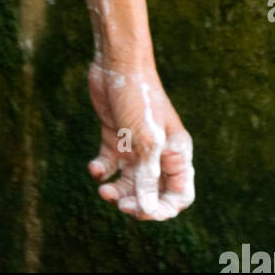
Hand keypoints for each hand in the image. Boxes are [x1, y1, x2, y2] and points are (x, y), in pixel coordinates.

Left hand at [86, 60, 194, 220]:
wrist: (117, 63)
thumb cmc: (139, 99)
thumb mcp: (145, 141)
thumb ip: (147, 177)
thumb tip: (146, 209)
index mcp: (176, 154)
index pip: (179, 195)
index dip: (163, 209)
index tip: (142, 211)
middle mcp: (158, 153)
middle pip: (152, 193)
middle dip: (137, 203)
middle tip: (120, 204)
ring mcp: (136, 144)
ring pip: (130, 182)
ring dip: (117, 191)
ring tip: (104, 191)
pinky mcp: (116, 135)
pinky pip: (111, 164)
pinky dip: (102, 171)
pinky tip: (95, 168)